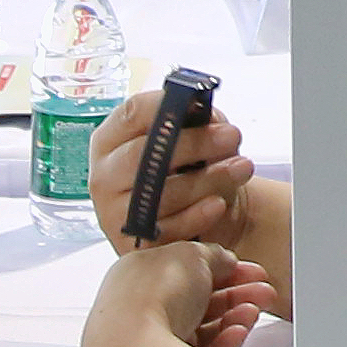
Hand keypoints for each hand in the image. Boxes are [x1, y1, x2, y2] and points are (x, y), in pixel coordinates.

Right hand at [88, 96, 259, 251]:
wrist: (194, 217)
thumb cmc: (187, 169)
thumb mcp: (191, 138)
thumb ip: (197, 122)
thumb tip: (208, 116)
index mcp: (111, 140)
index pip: (130, 114)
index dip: (165, 106)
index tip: (200, 103)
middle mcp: (104, 175)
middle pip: (142, 154)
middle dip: (192, 143)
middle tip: (231, 136)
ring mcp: (114, 212)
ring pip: (159, 194)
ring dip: (207, 179)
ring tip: (241, 167)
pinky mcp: (133, 244)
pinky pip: (167, 229)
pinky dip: (197, 215)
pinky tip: (218, 203)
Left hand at [90, 233, 278, 346]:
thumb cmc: (148, 300)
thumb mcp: (190, 255)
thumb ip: (212, 254)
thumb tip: (223, 259)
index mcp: (139, 275)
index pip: (186, 270)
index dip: (220, 267)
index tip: (246, 269)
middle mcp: (143, 310)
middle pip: (198, 301)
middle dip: (236, 294)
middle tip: (261, 291)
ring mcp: (153, 343)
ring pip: (203, 329)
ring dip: (233, 317)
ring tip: (252, 311)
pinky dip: (224, 343)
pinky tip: (236, 333)